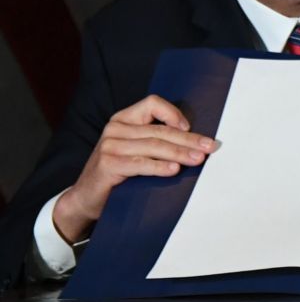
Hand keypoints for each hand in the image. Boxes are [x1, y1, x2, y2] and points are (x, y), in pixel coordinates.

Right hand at [52, 95, 214, 244]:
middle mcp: (115, 128)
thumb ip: (155, 139)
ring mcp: (109, 146)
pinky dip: (159, 166)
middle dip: (188, 139)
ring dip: (180, 153)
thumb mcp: (135, 149)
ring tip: (198, 159)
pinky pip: (140, 164)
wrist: (86, 198)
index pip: (152, 104)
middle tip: (210, 147)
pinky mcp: (107, 164)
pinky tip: (174, 170)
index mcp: (123, 119)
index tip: (190, 127)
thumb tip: (195, 141)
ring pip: (153, 146)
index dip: (173, 113)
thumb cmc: (118, 172)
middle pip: (159, 130)